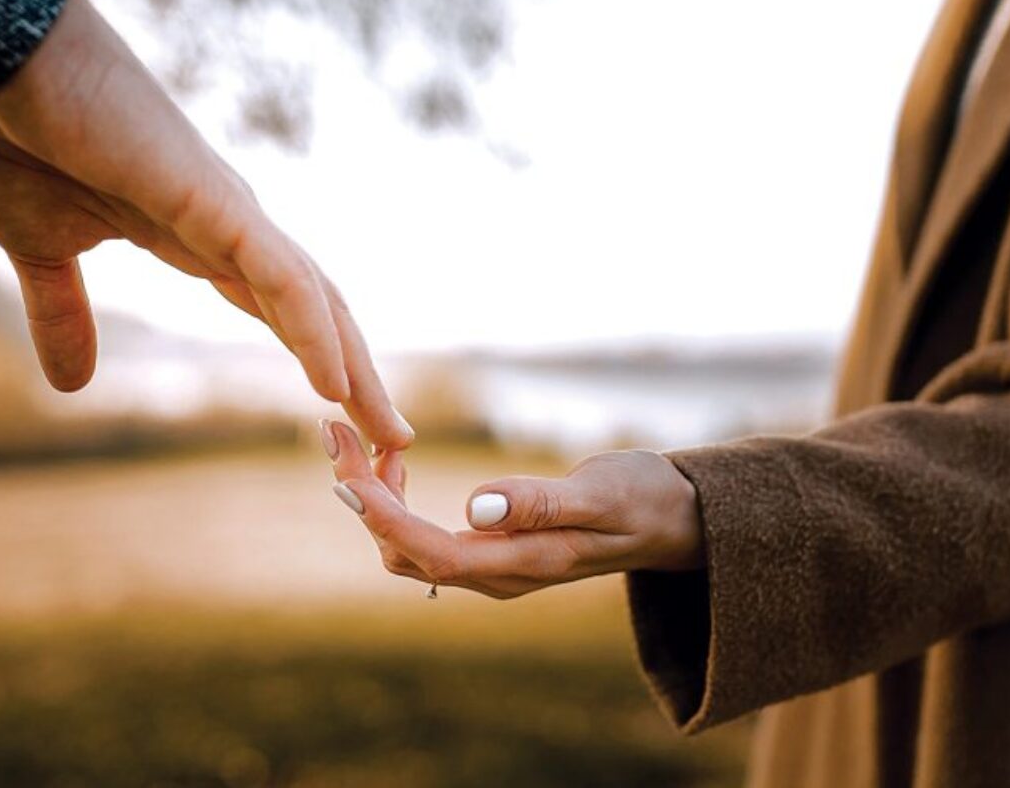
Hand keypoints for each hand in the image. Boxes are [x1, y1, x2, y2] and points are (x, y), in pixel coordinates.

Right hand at [0, 0, 413, 448]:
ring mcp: (226, 211)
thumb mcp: (41, 252)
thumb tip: (72, 385)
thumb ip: (65, 314)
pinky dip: (310, 330)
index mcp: (197, 237)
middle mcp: (229, 225)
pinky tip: (335, 383)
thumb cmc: (18, 134)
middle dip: (358, 374)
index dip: (316, 357)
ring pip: (312, 299)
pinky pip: (277, 276)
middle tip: (395, 437)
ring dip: (355, 367)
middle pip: (315, 309)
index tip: (345, 415)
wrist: (2, 60)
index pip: (278, 308)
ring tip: (390, 430)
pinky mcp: (211, 199)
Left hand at [321, 420, 702, 598]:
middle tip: (335, 433)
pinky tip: (392, 458)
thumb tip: (476, 507)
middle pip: (404, 552)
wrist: (674, 519)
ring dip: (373, 497)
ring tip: (356, 440)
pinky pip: (423, 533)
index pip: (432, 553)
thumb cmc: (644, 499)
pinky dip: (395, 497)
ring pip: (407, 545)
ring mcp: (491, 566)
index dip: (384, 519)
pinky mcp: (489, 550)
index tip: (346, 477)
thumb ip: (542, 502)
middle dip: (362, 498)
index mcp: (522, 565)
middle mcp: (497, 575)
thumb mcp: (601, 493)